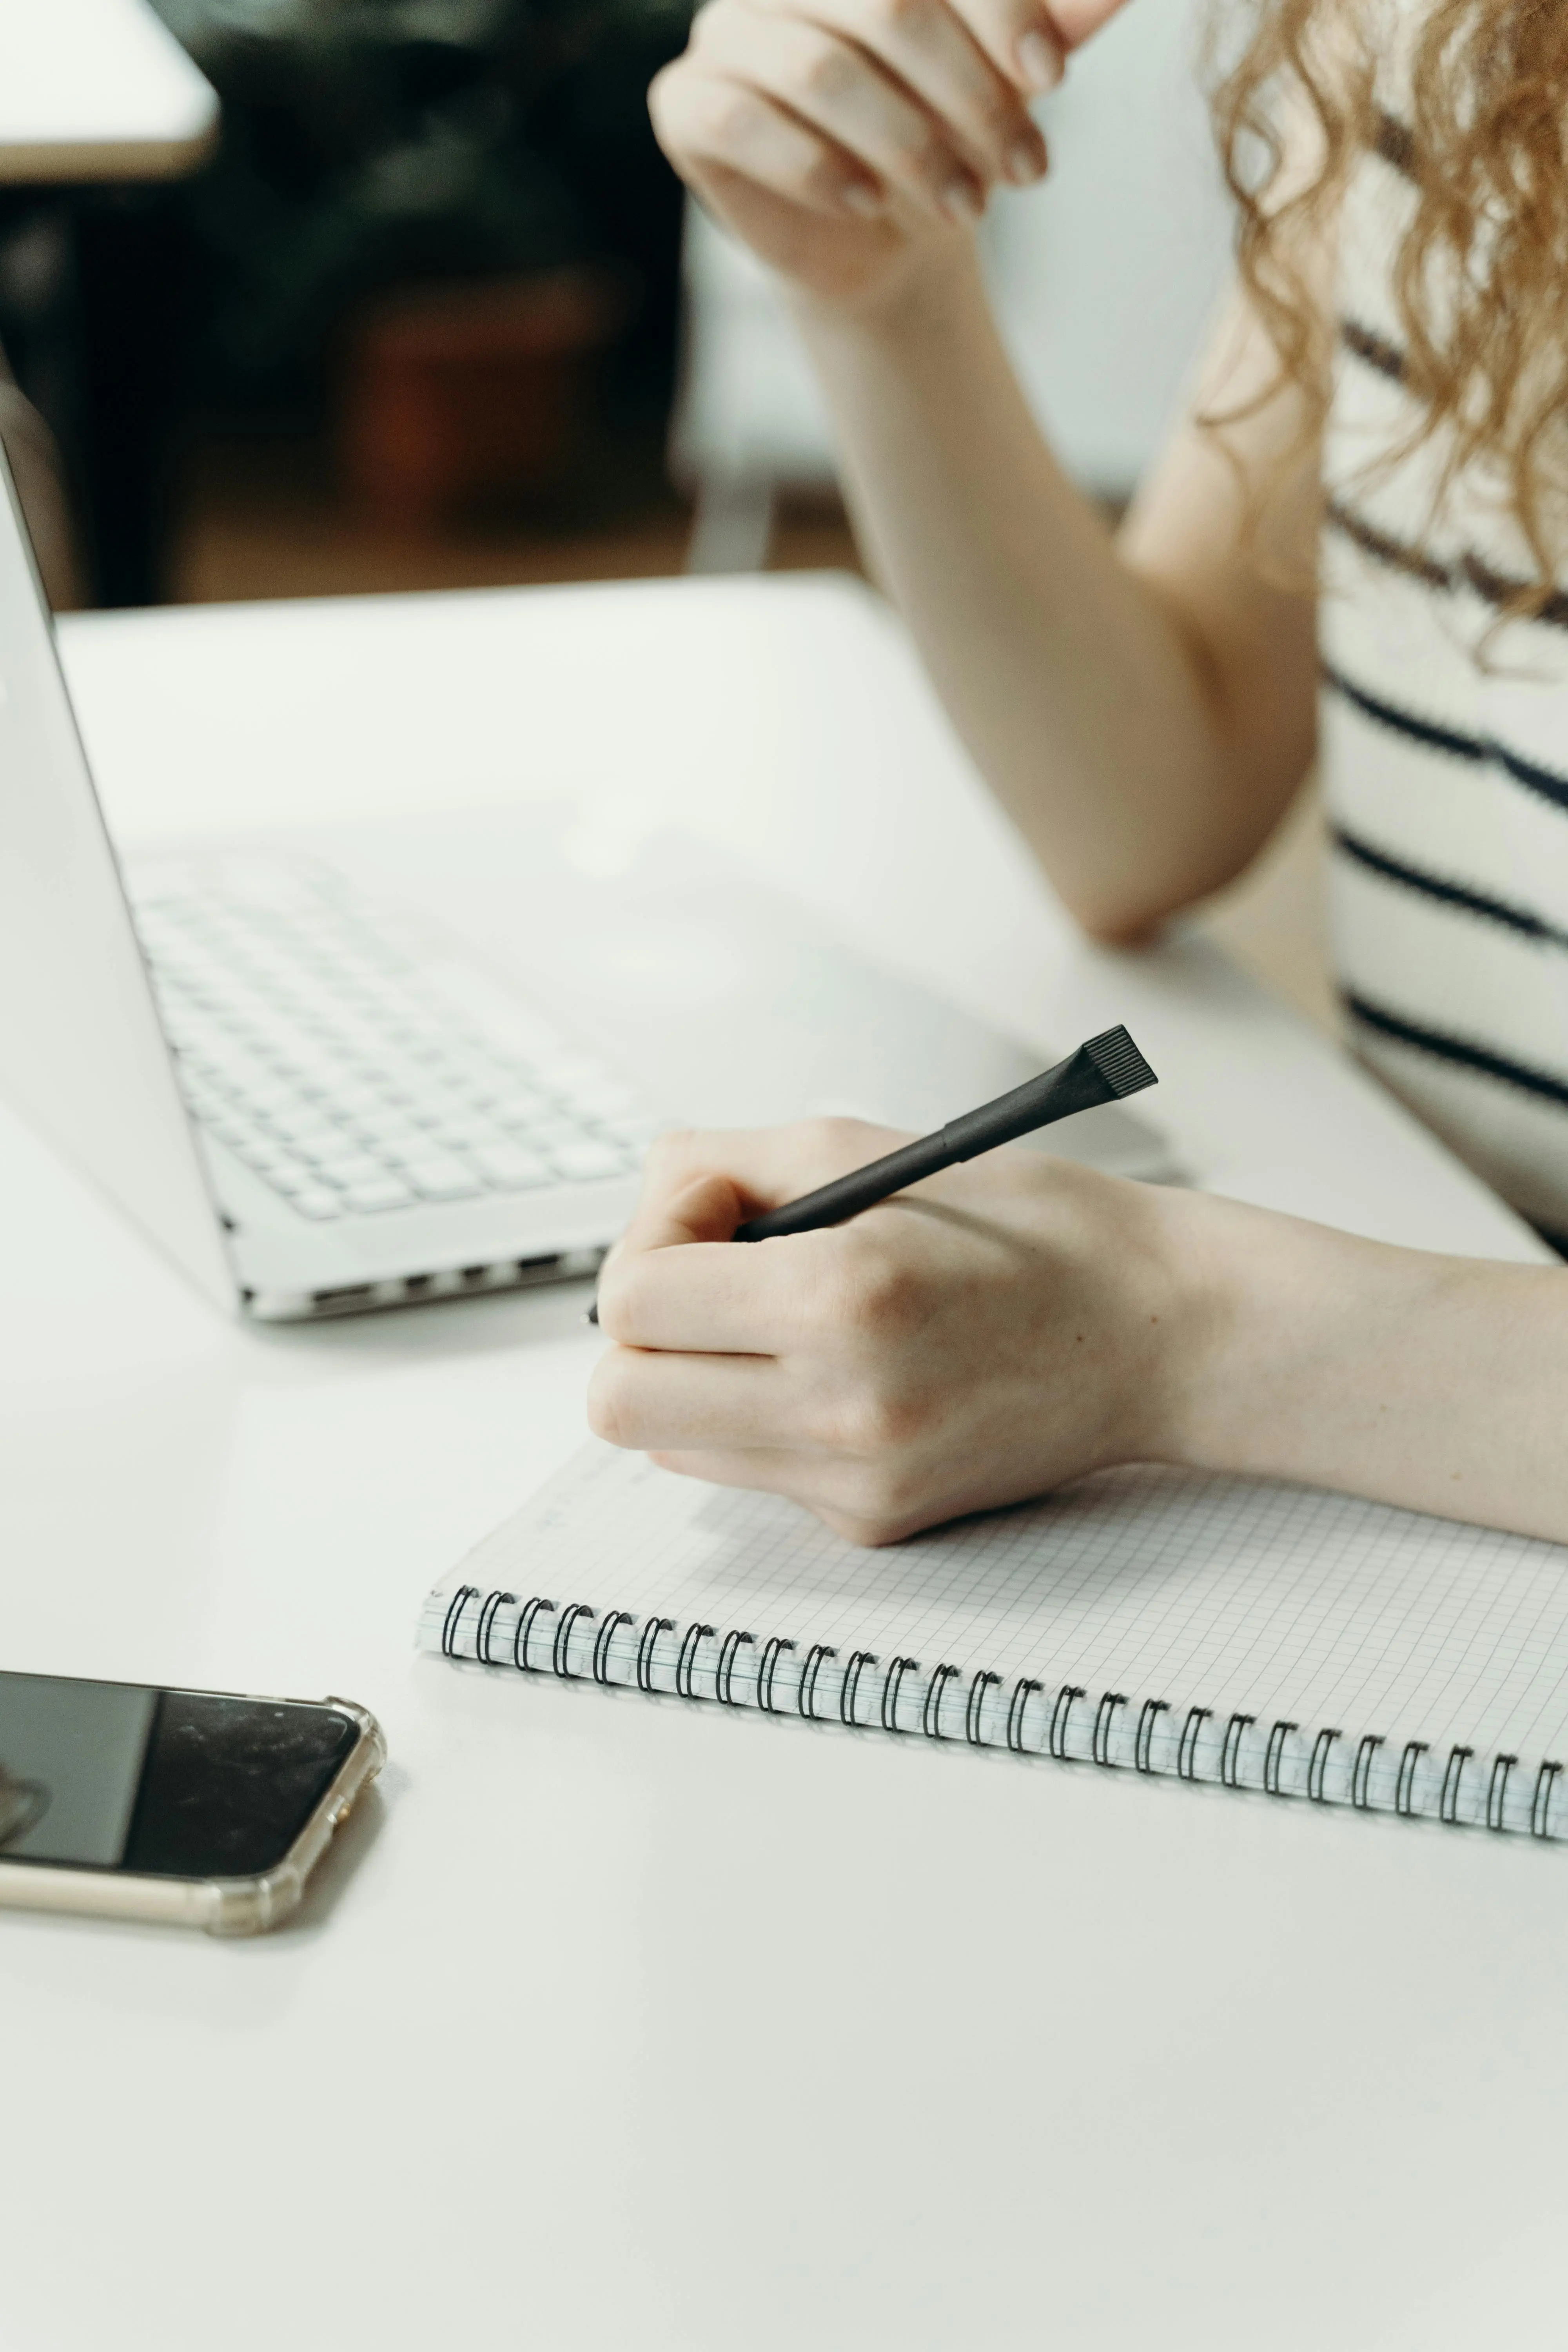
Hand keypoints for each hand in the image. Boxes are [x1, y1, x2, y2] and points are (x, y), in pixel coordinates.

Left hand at [587, 1118, 1188, 1543]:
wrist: (1158, 1331)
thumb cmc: (1031, 1227)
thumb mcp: (868, 1147)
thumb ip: (725, 1164)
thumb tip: (644, 1203)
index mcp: (841, 1299)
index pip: (629, 1304)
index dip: (653, 1239)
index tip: (718, 1211)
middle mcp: (842, 1408)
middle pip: (619, 1399)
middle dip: (642, 1328)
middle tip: (711, 1279)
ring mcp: (857, 1481)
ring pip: (669, 1443)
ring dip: (694, 1375)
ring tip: (783, 1321)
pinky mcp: (873, 1522)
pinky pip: (750, 1472)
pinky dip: (762, 1417)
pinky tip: (841, 1371)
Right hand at [649, 0, 1134, 310]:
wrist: (886, 237)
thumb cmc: (947, 136)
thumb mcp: (1011, 76)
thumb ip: (1055, 20)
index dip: (998, 13)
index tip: (1050, 86)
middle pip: (882, 5)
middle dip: (963, 95)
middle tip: (1022, 172)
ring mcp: (723, 32)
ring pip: (819, 70)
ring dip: (906, 147)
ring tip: (963, 208)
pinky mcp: (685, 107)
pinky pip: (740, 123)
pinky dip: (815, 168)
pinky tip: (866, 205)